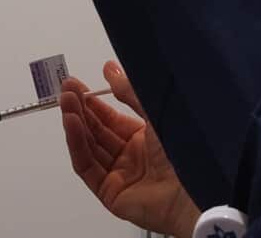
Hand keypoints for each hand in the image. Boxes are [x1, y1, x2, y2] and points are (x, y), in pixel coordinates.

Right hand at [59, 62, 199, 237]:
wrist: (194, 188)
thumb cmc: (185, 152)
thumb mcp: (154, 112)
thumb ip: (130, 92)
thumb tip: (110, 69)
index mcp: (144, 139)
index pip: (109, 118)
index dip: (92, 101)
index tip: (77, 85)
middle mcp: (131, 157)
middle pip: (96, 131)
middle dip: (79, 109)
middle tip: (66, 90)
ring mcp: (120, 175)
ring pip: (88, 147)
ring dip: (75, 123)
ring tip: (66, 102)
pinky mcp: (110, 192)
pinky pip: (87, 166)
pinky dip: (77, 144)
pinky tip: (72, 124)